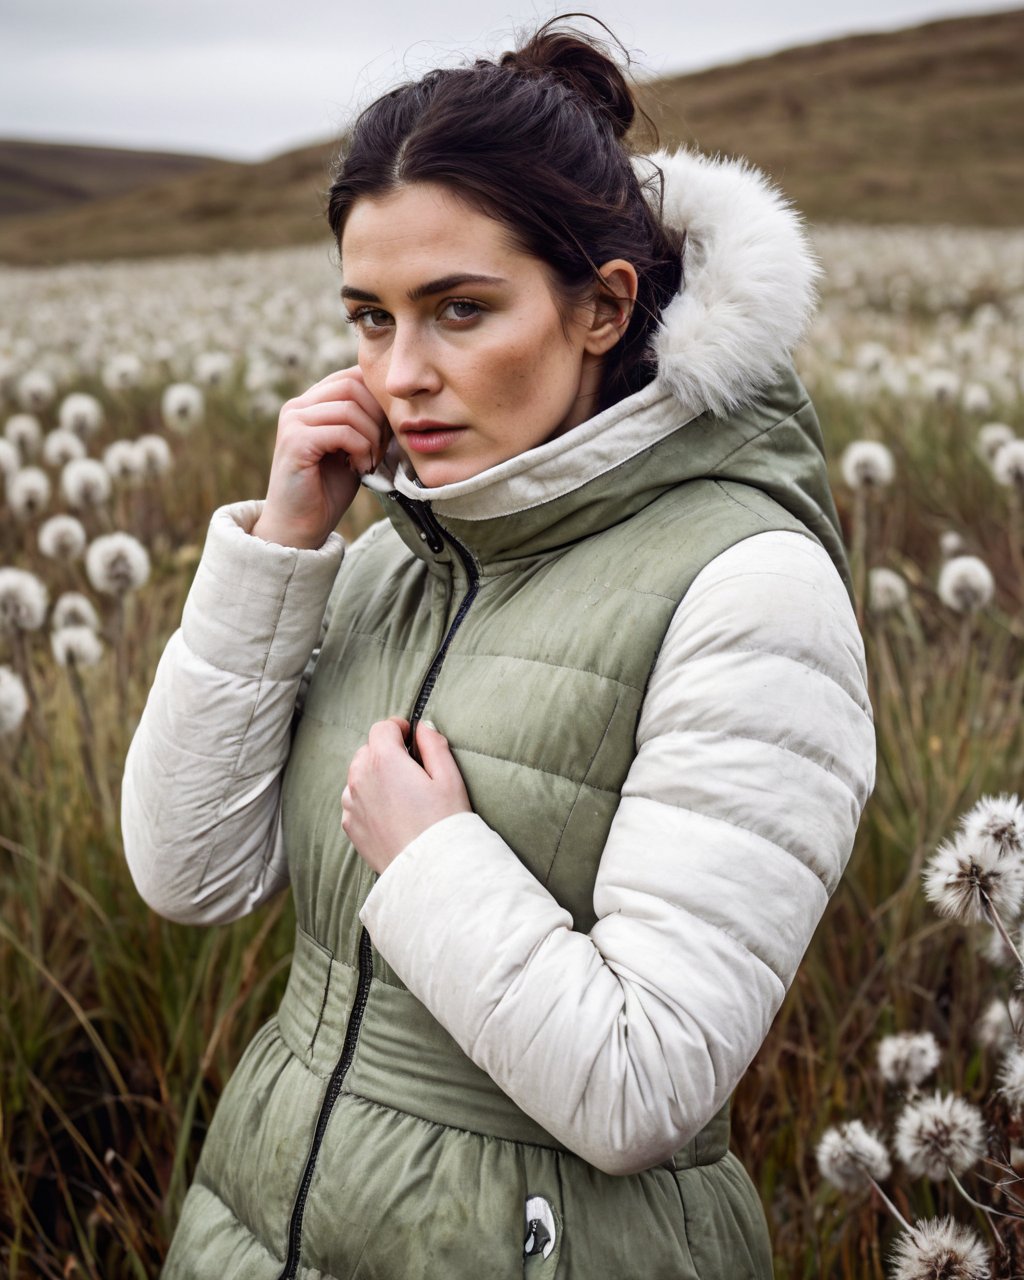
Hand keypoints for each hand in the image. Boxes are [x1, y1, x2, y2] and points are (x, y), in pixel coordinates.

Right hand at [251, 366, 388, 549]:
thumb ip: (364, 423)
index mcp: (311, 403)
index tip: (386, 431)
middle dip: (377, 416)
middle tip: (381, 448)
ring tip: (370, 461)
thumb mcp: (352, 449)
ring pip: (350, 408)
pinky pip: (343, 431)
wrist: (299, 527)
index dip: (378, 399)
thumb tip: (394, 404)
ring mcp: (293, 421)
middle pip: (352, 385)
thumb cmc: (327, 490)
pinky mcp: (295, 441)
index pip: (352, 375)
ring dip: (371, 437)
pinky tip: (359, 468)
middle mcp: (298, 406)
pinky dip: (361, 450)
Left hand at [342, 718, 471, 874]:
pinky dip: (368, 799)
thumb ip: (434, 745)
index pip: (381, 728)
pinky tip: (391, 813)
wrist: (429, 871)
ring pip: (358, 776)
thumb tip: (424, 727)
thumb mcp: (449, 778)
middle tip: (411, 768)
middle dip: (386, 752)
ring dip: (375, 775)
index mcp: (384, 761)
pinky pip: (355, 801)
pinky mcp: (350, 826)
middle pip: (367, 750)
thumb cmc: (444, 823)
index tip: (410, 737)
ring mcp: (351, 803)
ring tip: (401, 793)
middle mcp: (360, 778)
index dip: (397, 728)